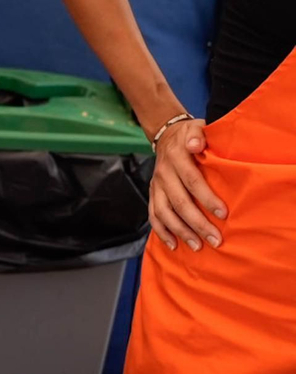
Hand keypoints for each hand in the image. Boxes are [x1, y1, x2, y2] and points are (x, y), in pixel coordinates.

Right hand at [149, 118, 224, 250]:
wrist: (167, 136)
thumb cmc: (189, 135)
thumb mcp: (196, 127)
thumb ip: (198, 133)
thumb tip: (196, 144)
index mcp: (176, 157)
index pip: (192, 180)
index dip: (206, 198)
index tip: (223, 214)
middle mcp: (163, 173)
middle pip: (178, 202)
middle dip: (197, 223)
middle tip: (215, 239)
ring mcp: (155, 185)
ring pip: (164, 212)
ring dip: (180, 231)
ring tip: (197, 246)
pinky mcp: (152, 193)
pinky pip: (153, 215)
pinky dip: (161, 231)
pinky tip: (173, 245)